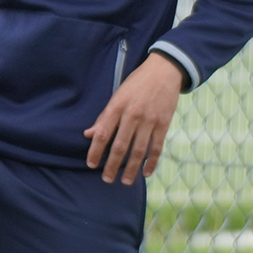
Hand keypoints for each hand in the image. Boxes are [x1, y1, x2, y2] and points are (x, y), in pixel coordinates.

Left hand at [84, 52, 183, 183]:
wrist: (163, 71)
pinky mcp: (163, 123)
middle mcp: (132, 115)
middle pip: (120, 146)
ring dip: (131, 169)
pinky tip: (146, 173)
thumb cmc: (136, 84)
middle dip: (112, 165)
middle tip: (106, 179)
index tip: (91, 165)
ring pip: (138, 150)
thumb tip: (88, 134)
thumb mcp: (116, 96)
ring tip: (125, 181)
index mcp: (117, 106)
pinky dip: (151, 162)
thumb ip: (104, 117)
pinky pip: (156, 147)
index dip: (95, 151)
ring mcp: (149, 120)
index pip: (102, 134)